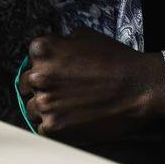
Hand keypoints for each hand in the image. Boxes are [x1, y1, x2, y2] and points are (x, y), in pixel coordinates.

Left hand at [17, 27, 164, 142]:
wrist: (137, 89)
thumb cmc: (115, 61)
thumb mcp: (85, 36)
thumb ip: (61, 42)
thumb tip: (54, 48)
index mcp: (43, 50)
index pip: (32, 57)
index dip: (45, 64)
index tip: (56, 70)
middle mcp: (38, 75)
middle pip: (27, 83)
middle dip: (42, 86)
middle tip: (63, 90)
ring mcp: (44, 103)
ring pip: (32, 107)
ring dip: (46, 107)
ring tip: (69, 105)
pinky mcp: (53, 127)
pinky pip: (42, 127)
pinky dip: (54, 125)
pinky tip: (72, 118)